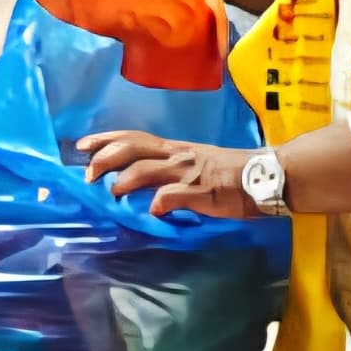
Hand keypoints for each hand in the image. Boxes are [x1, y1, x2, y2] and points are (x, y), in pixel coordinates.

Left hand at [82, 132, 267, 218]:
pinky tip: (151, 213)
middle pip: (133, 148)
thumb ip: (170, 170)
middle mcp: (177, 156)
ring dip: (124, 180)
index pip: (134, 137)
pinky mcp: (202, 192)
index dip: (106, 139)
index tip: (81, 145)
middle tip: (88, 174)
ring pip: (147, 169)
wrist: (268, 175)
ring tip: (112, 193)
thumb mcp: (196, 163)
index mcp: (175, 149)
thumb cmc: (232, 172)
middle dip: (105, 158)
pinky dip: (159, 203)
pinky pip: (174, 196)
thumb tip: (142, 184)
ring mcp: (189, 173)